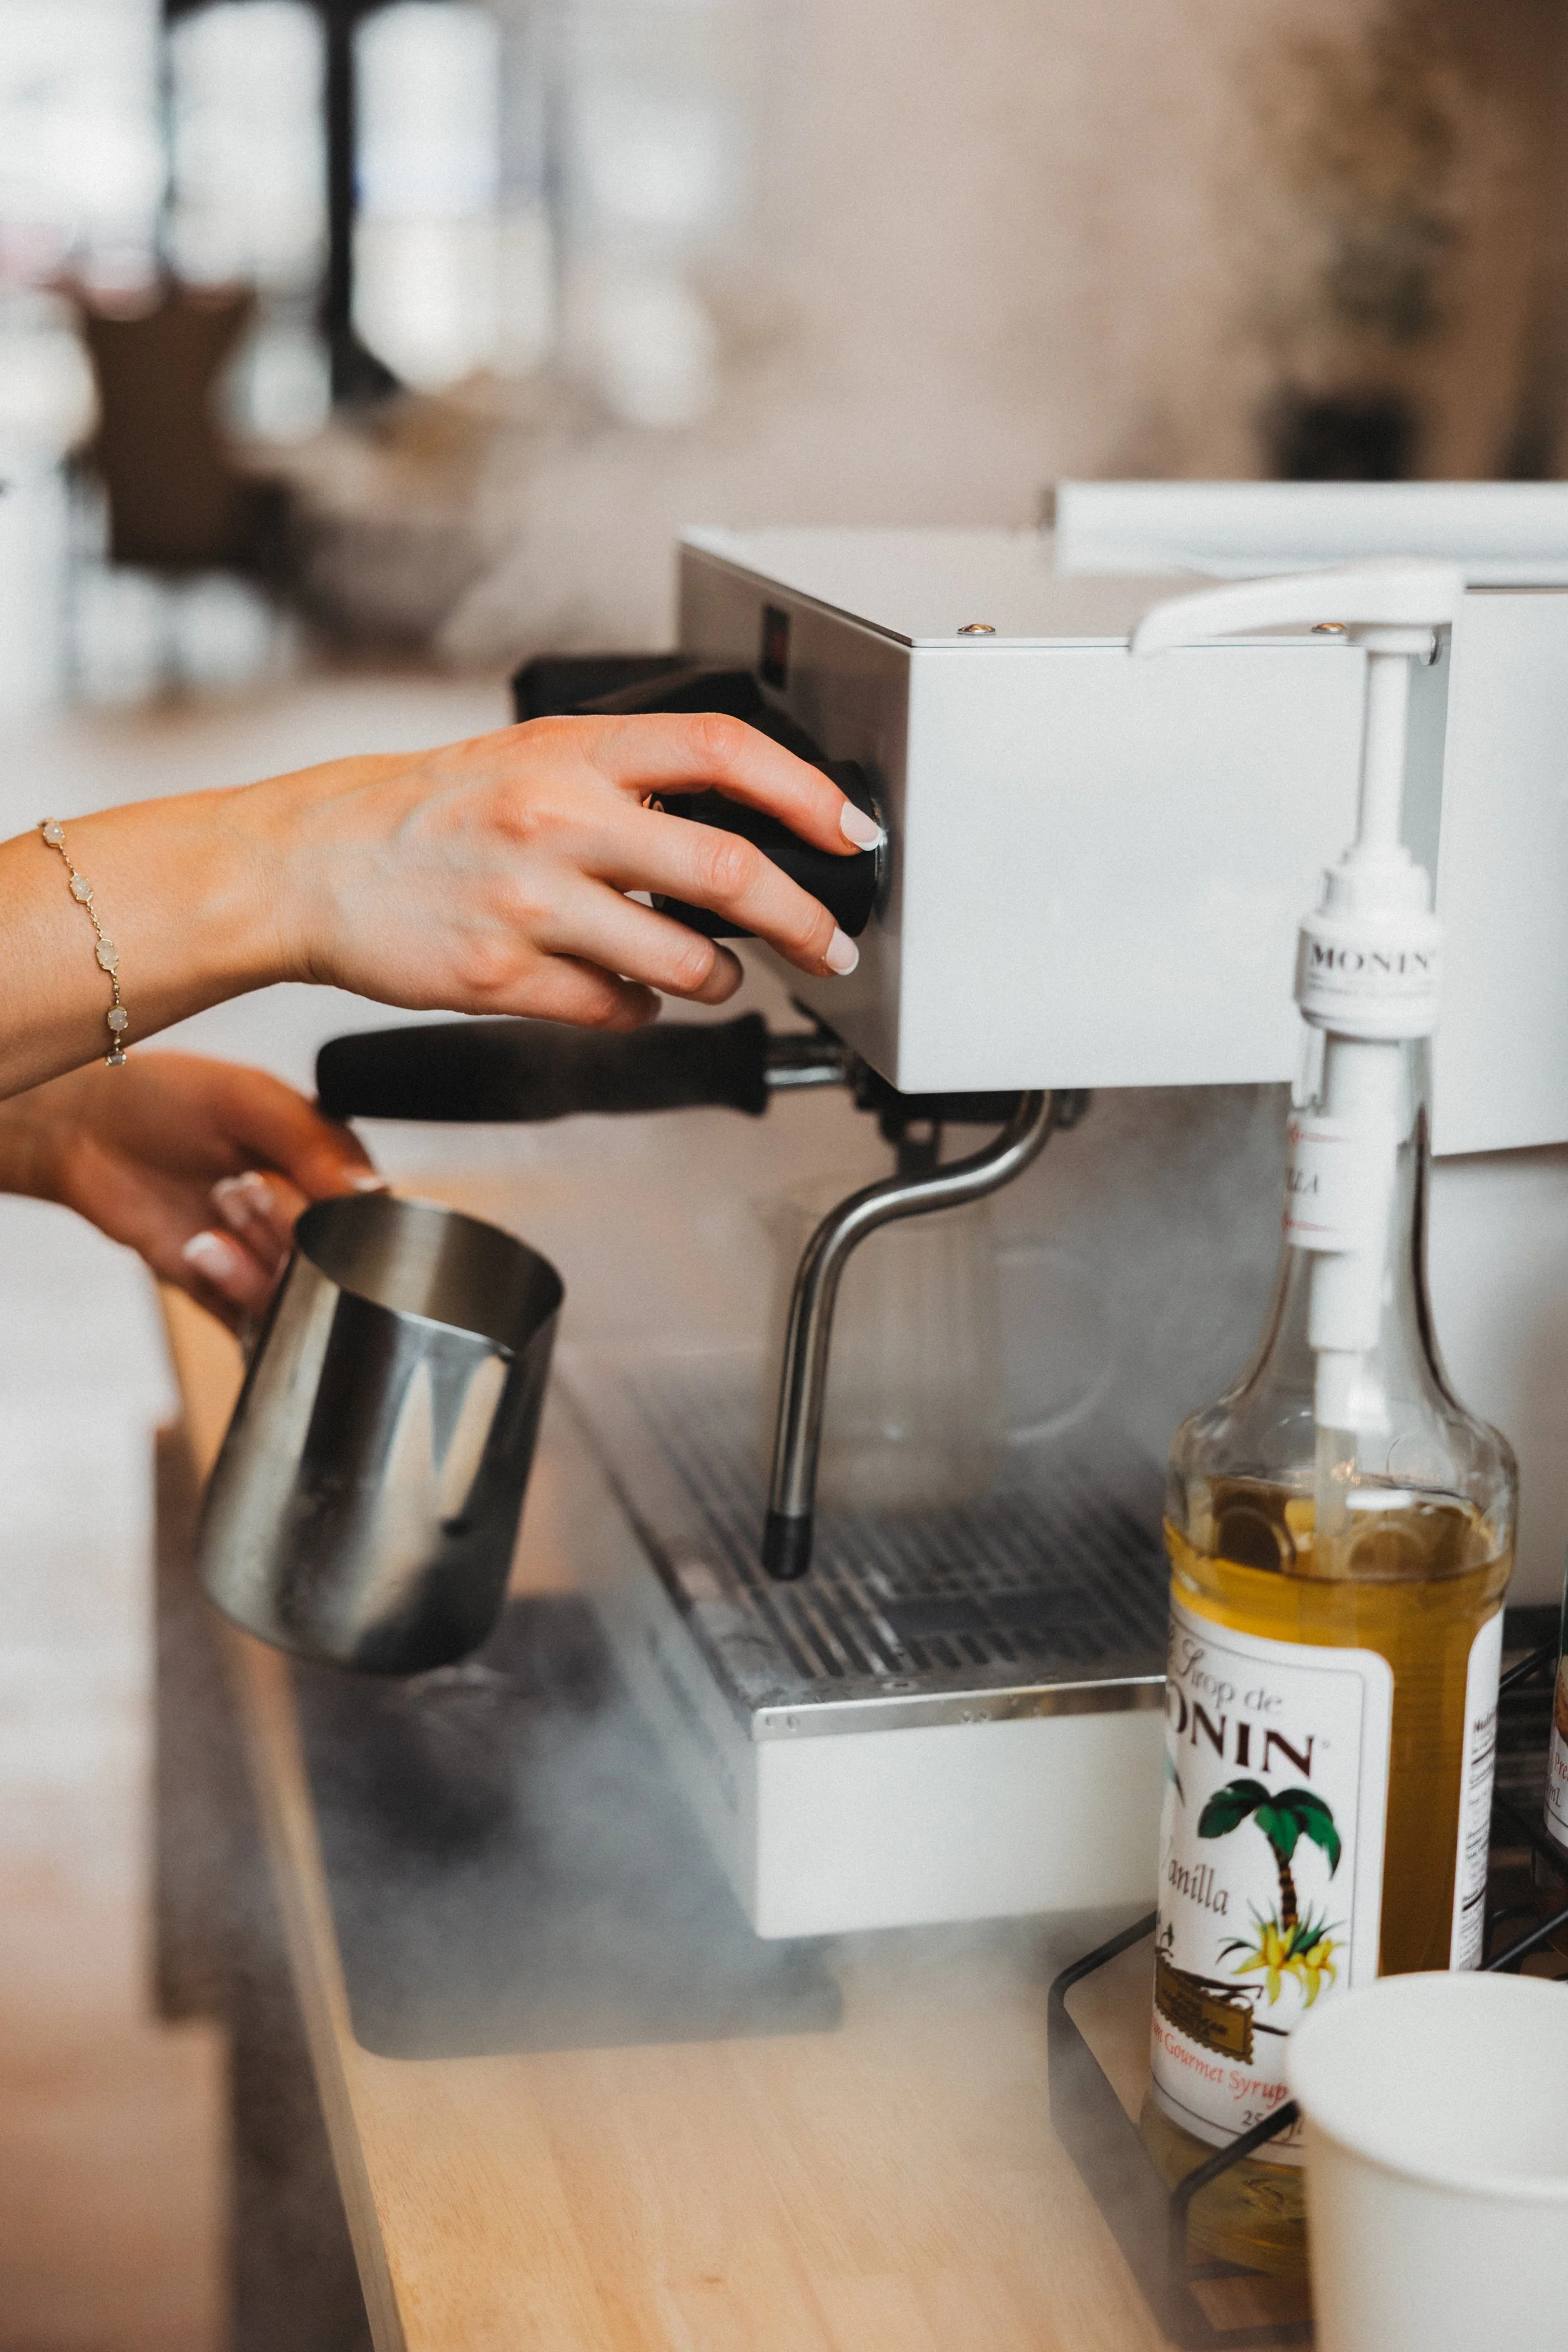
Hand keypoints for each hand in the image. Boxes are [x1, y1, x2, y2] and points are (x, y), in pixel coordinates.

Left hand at [0, 1052, 381, 1330]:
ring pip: (302, 1304)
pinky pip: (262, 1332)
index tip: (274, 1182)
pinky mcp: (233, 1297)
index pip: (373, 1216)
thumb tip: (370, 1191)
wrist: (87, 1132)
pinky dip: (236, 1302)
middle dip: (284, 1236)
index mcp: (334, 1169)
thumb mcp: (245, 1100)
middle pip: (339, 1266)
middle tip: (231, 1190)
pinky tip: (200, 1254)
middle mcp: (314, 1221)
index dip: (334, 1215)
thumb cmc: (169, 1098)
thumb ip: (311, 1142)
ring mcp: (273, 1263)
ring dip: (254, 1271)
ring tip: (206, 1230)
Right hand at [257, 711, 878, 1029]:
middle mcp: (556, 819)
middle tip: (829, 944)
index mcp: (573, 752)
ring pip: (682, 960)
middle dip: (801, 919)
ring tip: (714, 974)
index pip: (724, 752)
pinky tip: (626, 992)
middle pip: (728, 870)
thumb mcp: (530, 759)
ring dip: (719, 979)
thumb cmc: (424, 813)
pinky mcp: (501, 977)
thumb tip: (737, 821)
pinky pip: (615, 1010)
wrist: (309, 864)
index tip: (848, 832)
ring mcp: (530, 903)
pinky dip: (640, 1010)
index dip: (806, 793)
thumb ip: (628, 782)